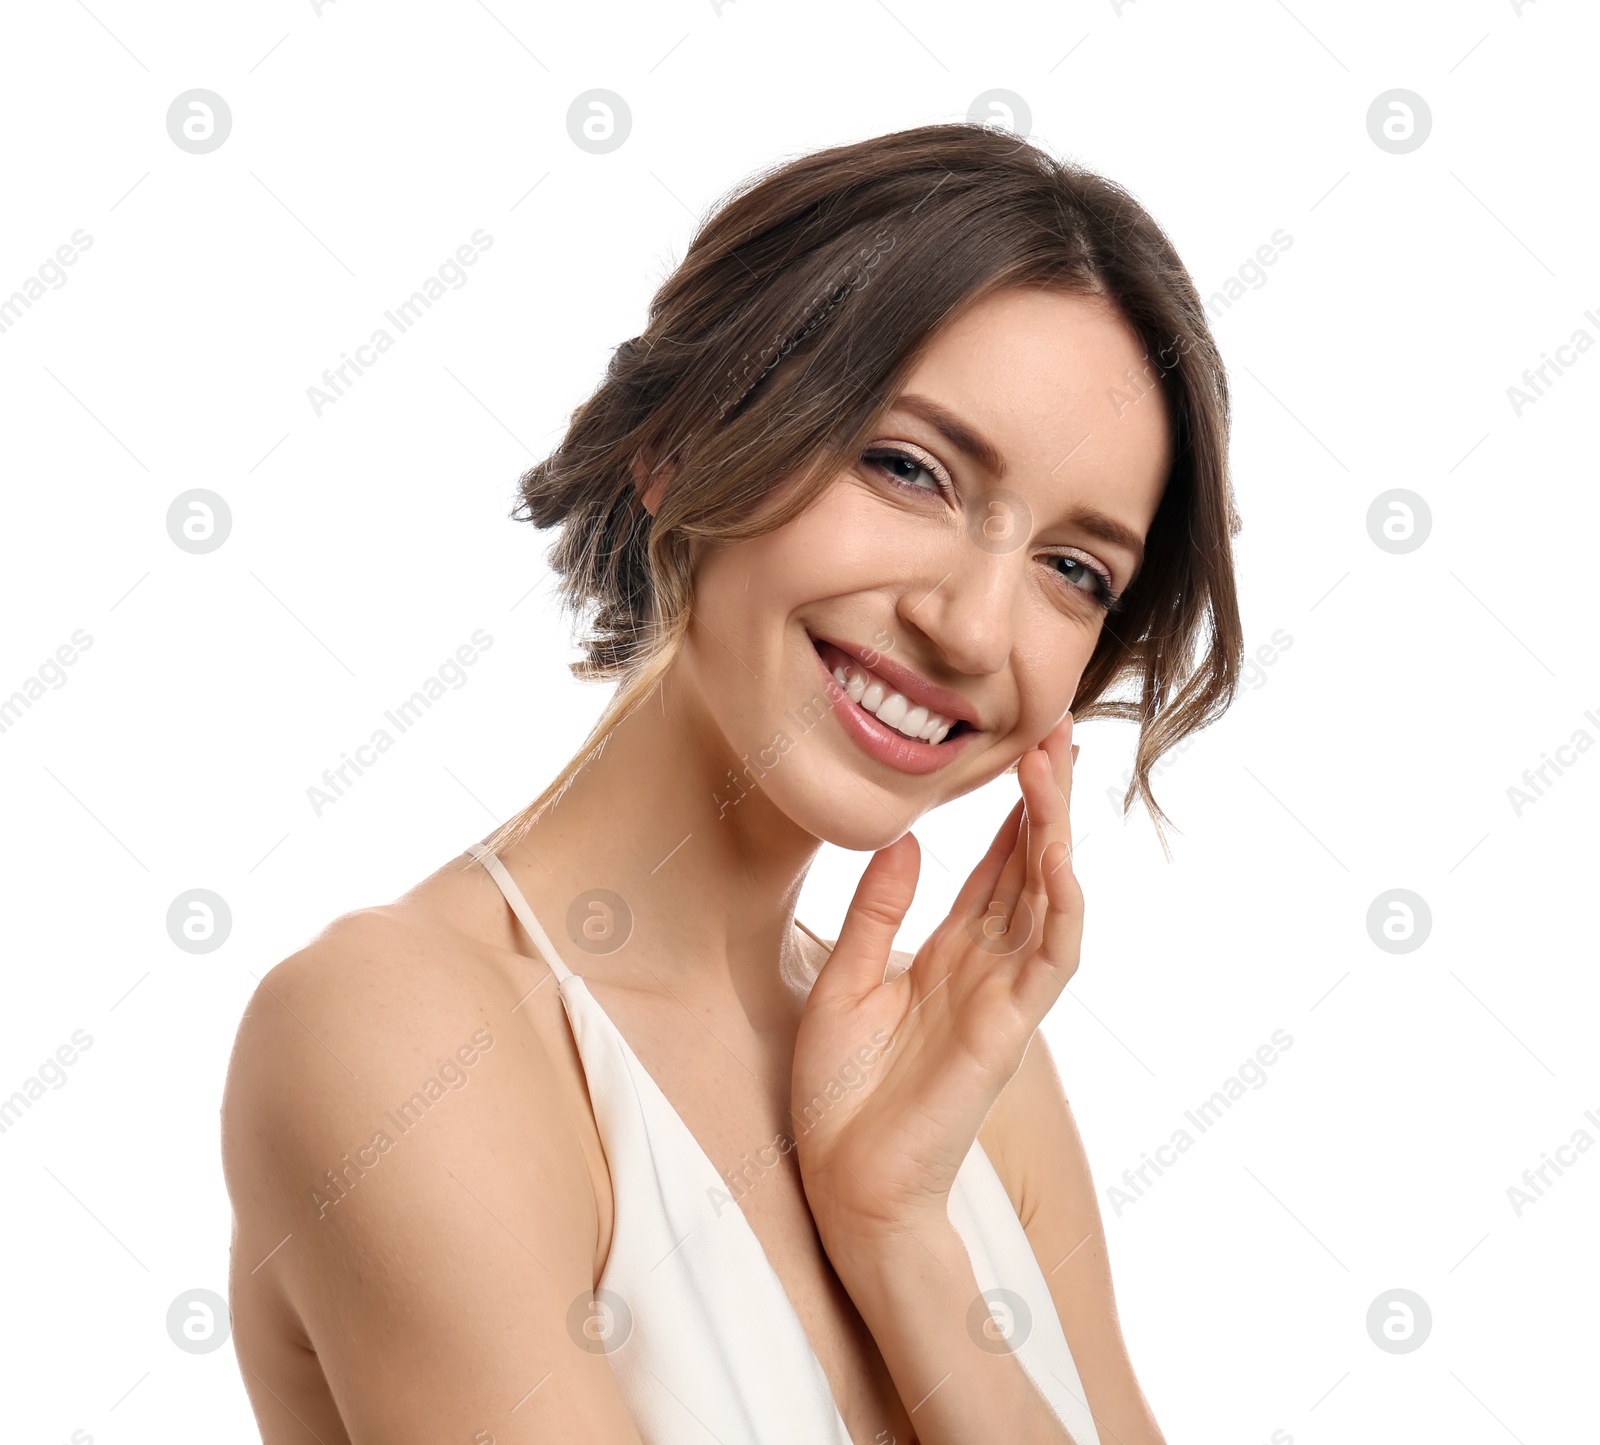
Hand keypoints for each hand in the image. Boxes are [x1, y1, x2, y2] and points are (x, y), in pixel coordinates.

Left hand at [790, 713, 1082, 1248]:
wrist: (844, 1181)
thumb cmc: (840, 1093)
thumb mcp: (845, 980)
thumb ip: (878, 912)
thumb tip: (909, 840)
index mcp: (947, 957)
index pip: (993, 871)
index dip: (1011, 813)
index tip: (1021, 749)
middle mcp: (985, 970)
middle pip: (1029, 871)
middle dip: (1045, 804)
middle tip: (1057, 733)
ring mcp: (1004, 998)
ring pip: (1047, 900)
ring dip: (1056, 834)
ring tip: (1053, 767)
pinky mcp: (1009, 1030)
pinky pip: (1049, 958)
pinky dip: (1060, 903)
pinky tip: (1057, 853)